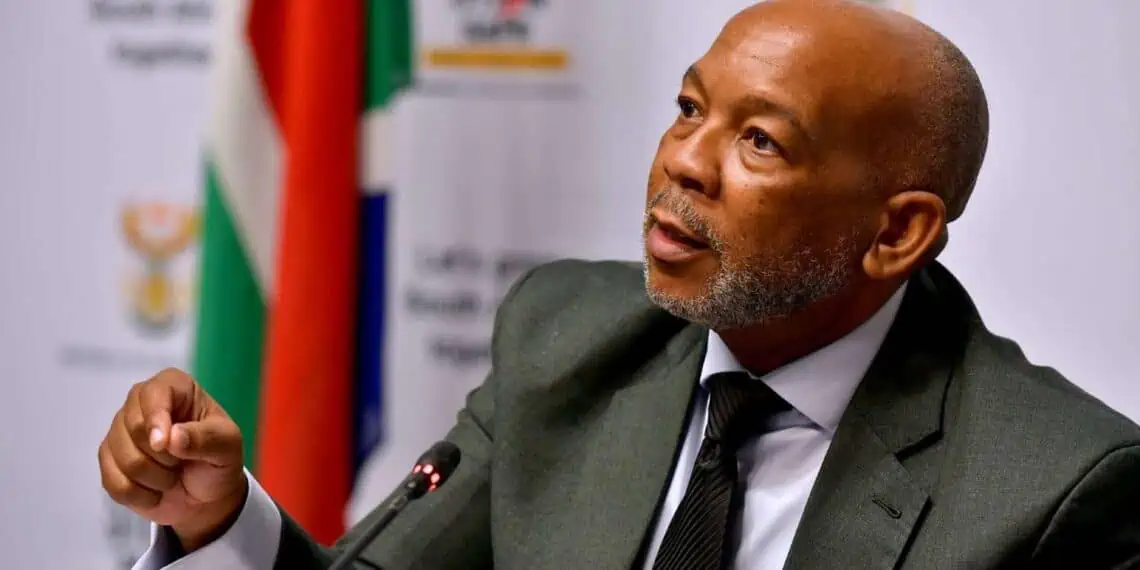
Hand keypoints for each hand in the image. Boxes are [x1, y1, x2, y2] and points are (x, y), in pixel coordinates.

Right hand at [98, 368, 246, 552]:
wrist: (206, 496)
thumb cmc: (218, 460)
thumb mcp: (227, 446)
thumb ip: (206, 438)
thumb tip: (172, 436)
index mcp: (174, 387)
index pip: (153, 393)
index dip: (156, 419)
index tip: (163, 444)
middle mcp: (140, 402)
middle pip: (134, 428)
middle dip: (164, 456)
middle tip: (182, 460)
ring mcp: (120, 431)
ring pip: (124, 459)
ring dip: (155, 478)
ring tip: (172, 474)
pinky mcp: (109, 460)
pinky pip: (115, 482)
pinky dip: (141, 495)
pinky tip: (155, 490)